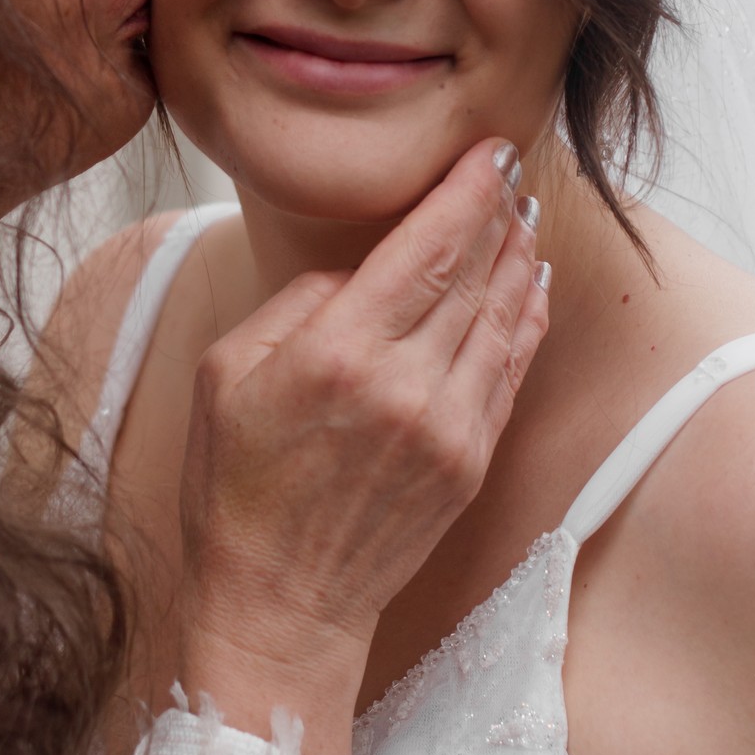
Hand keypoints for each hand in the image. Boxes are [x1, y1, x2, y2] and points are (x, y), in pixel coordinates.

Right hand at [173, 138, 546, 754]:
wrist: (279, 603)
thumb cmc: (237, 485)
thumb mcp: (224, 371)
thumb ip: (297, 302)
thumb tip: (358, 273)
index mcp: (337, 351)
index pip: (424, 247)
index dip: (466, 191)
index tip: (489, 151)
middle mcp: (403, 384)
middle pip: (472, 272)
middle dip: (498, 210)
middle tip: (512, 165)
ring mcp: (446, 426)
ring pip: (501, 316)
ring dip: (519, 256)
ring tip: (525, 212)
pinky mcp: (470, 461)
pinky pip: (510, 369)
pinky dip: (525, 317)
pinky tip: (530, 282)